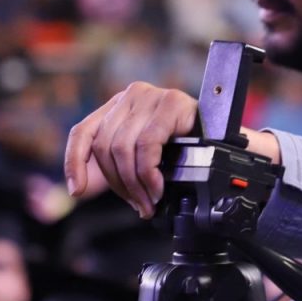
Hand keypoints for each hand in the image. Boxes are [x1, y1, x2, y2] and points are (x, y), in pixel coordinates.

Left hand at [64, 83, 199, 218]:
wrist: (227, 141)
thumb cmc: (186, 150)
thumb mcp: (145, 157)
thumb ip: (116, 166)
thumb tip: (83, 190)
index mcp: (118, 106)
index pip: (82, 132)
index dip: (74, 162)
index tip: (77, 191)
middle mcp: (131, 96)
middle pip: (104, 146)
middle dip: (120, 183)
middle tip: (139, 204)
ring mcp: (150, 96)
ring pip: (123, 147)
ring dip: (135, 184)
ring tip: (149, 201)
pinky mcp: (171, 102)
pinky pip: (148, 144)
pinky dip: (149, 173)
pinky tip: (157, 187)